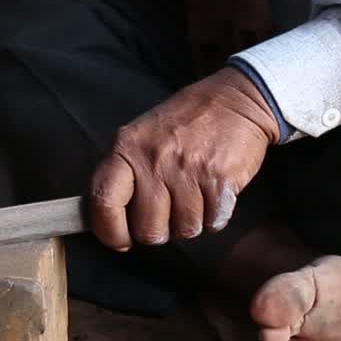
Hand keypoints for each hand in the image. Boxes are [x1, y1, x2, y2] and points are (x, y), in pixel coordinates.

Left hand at [89, 68, 280, 250]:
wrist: (236, 100)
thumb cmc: (186, 120)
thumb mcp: (142, 134)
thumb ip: (124, 171)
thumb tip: (109, 217)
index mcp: (127, 148)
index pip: (104, 202)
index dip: (110, 231)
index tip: (121, 240)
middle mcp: (155, 160)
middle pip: (149, 230)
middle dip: (161, 230)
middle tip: (169, 212)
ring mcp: (188, 171)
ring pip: (185, 230)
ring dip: (191, 221)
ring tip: (195, 194)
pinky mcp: (220, 181)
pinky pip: (213, 223)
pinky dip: (215, 216)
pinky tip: (214, 193)